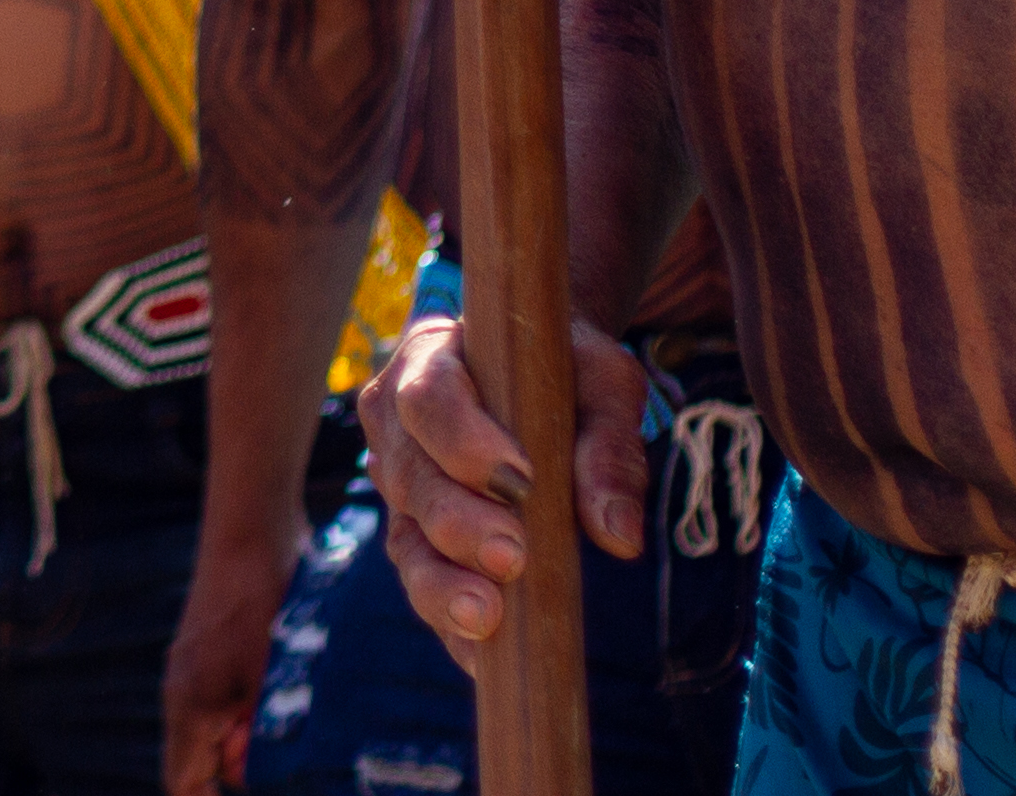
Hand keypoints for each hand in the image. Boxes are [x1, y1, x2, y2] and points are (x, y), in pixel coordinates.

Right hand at [157, 509, 306, 795]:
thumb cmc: (263, 603)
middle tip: (278, 775)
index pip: (182, 783)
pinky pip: (216, 709)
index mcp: (189, 706)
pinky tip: (276, 713)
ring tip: (281, 751)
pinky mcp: (206, 655)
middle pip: (194, 764)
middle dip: (228, 779)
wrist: (248, 533)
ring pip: (208, 736)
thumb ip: (258, 732)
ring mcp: (190, 672)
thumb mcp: (270, 675)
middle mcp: (180, 693)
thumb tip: (249, 774)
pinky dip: (243, 724)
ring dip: (240, 751)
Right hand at [359, 315, 647, 671]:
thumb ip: (609, 447)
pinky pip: (423, 581)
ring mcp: (400, 483)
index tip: (519, 481)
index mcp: (430, 358)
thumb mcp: (605, 384)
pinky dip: (450, 621)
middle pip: (409, 475)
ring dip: (441, 580)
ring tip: (485, 616)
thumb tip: (618, 538)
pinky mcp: (417, 536)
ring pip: (405, 536)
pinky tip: (483, 657)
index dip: (462, 440)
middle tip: (510, 557)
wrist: (544, 373)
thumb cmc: (571, 370)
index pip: (427, 396)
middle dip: (456, 521)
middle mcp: (396, 422)